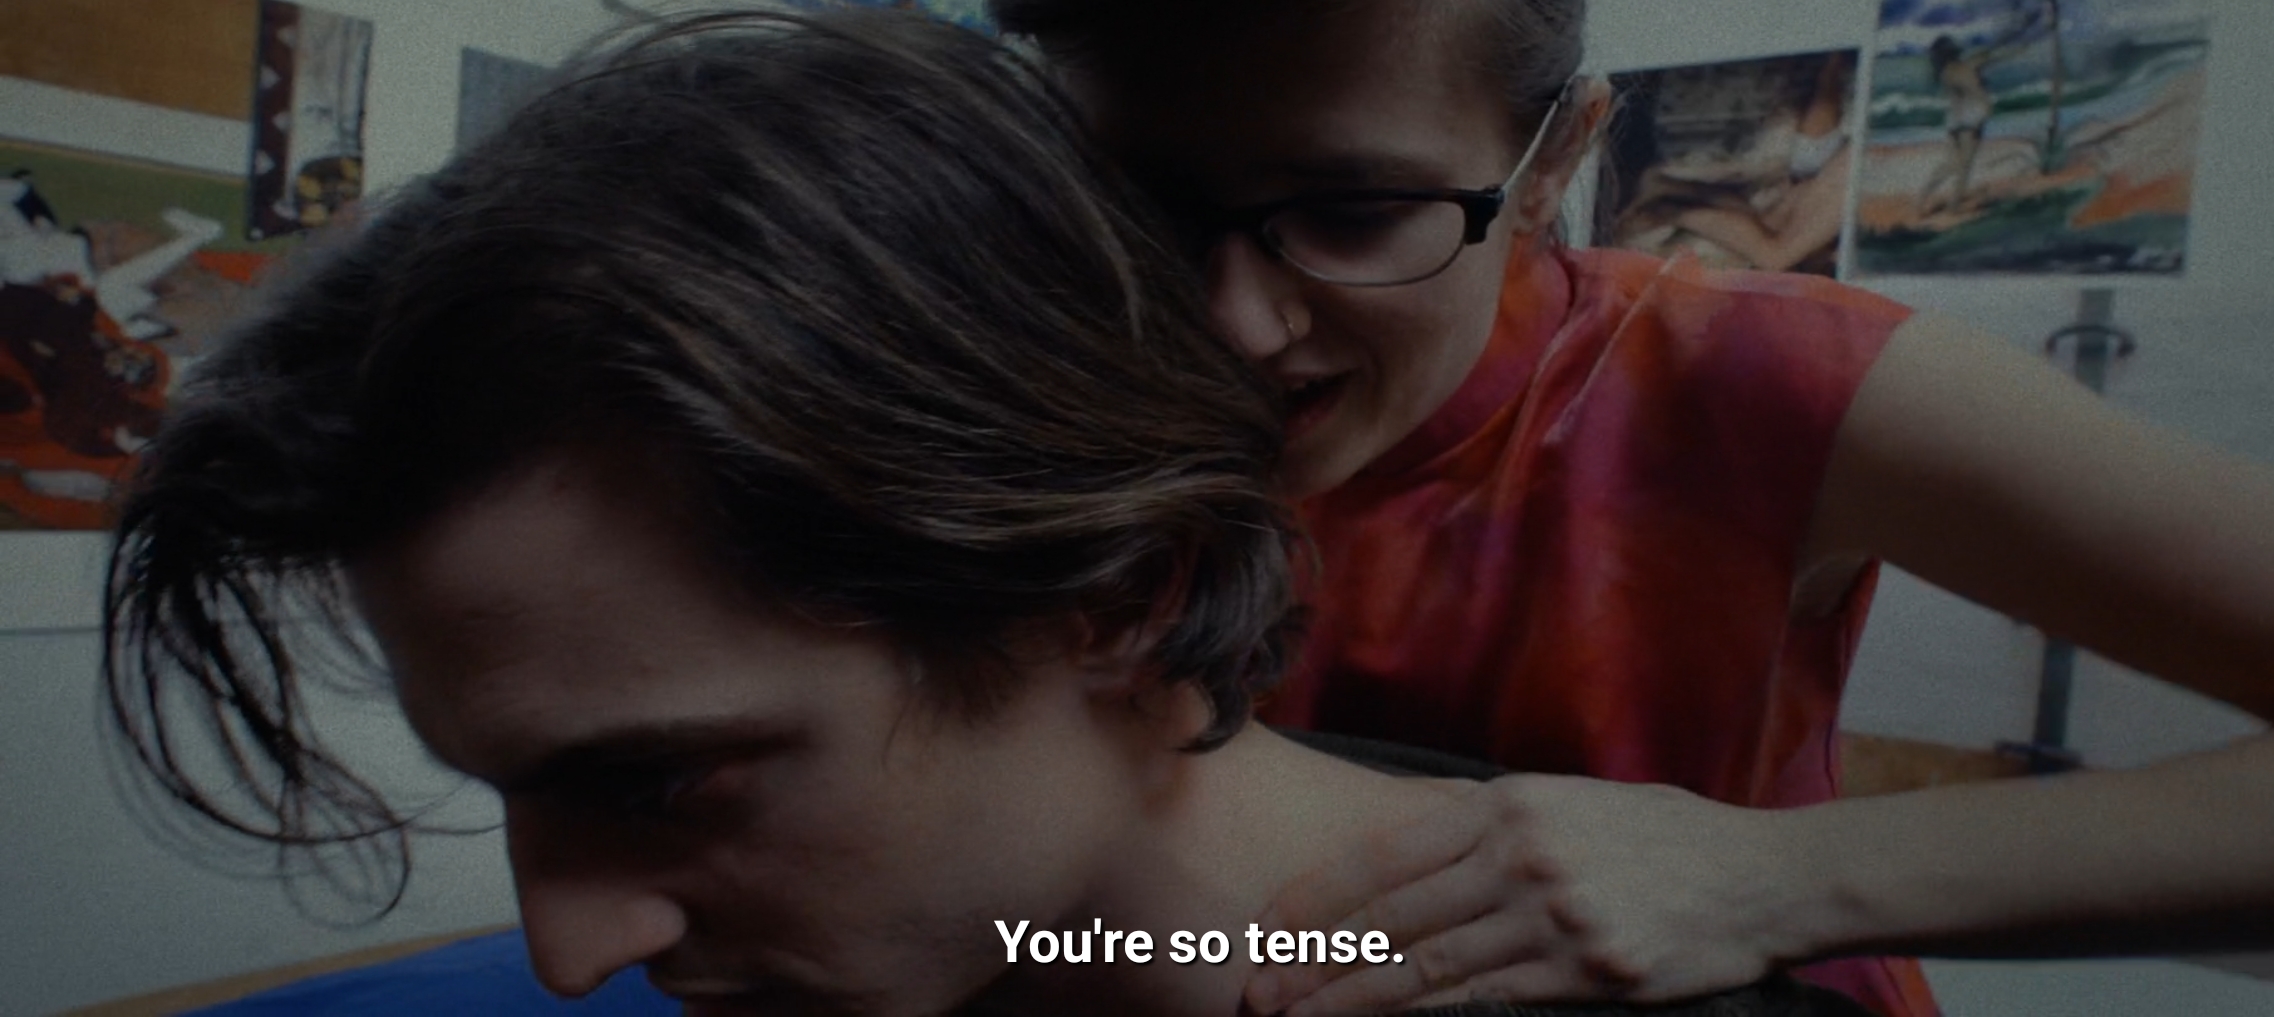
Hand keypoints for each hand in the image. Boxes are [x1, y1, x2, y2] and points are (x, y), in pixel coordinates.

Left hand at [1242, 774, 1813, 1015]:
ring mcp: (1554, 916)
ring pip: (1428, 965)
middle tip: (1259, 987)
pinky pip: (1485, 999)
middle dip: (1318, 956)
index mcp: (1509, 803)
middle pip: (1395, 914)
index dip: (1322, 893)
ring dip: (1353, 997)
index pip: (1389, 852)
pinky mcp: (1586, 972)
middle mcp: (1522, 855)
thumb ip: (1494, 820)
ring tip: (1299, 1016)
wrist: (1765, 877)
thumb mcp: (1572, 801)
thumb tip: (1415, 842)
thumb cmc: (1663, 837)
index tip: (1270, 923)